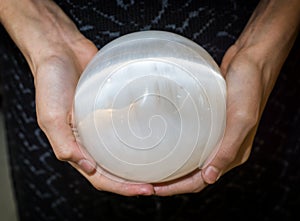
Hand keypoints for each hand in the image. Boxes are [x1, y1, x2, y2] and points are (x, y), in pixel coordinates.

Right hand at [0, 0, 153, 195]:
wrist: (61, 50)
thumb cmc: (51, 81)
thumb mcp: (50, 116)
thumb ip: (64, 145)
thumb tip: (88, 168)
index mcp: (75, 145)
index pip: (99, 176)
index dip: (121, 187)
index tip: (144, 190)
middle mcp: (90, 138)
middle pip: (115, 168)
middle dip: (135, 180)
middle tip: (159, 184)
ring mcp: (103, 123)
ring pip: (123, 150)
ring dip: (140, 161)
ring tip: (161, 166)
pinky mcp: (113, 107)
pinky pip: (127, 124)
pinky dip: (139, 134)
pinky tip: (155, 136)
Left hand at [153, 44, 266, 194]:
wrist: (250, 61)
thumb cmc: (250, 87)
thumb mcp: (242, 119)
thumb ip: (228, 149)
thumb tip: (210, 177)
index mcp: (233, 153)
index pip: (202, 181)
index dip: (178, 188)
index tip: (155, 188)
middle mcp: (225, 147)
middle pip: (194, 173)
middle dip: (172, 181)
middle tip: (148, 180)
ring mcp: (217, 135)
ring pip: (192, 158)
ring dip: (174, 166)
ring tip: (153, 166)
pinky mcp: (211, 122)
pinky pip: (193, 141)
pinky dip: (179, 148)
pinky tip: (165, 143)